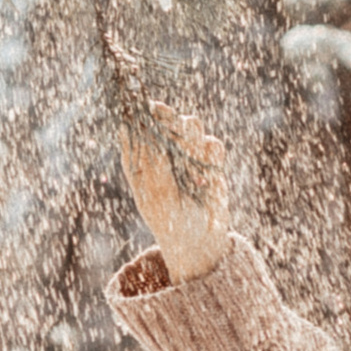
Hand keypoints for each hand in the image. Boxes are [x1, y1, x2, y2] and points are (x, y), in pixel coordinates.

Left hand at [117, 93, 232, 284]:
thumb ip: (154, 164)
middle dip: (166, 115)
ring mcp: (188, 156)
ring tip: (188, 144)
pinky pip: (213, 145)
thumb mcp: (157, 196)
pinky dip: (211, 149)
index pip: (137, 128)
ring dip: (189, 130)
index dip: (139, 113)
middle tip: (164, 113)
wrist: (199, 244)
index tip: (142, 106)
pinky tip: (208, 162)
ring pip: (191, 126)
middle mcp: (163, 154)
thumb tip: (144, 133)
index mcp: (141, 161)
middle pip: (165, 120)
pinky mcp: (210, 164)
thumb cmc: (169, 223)